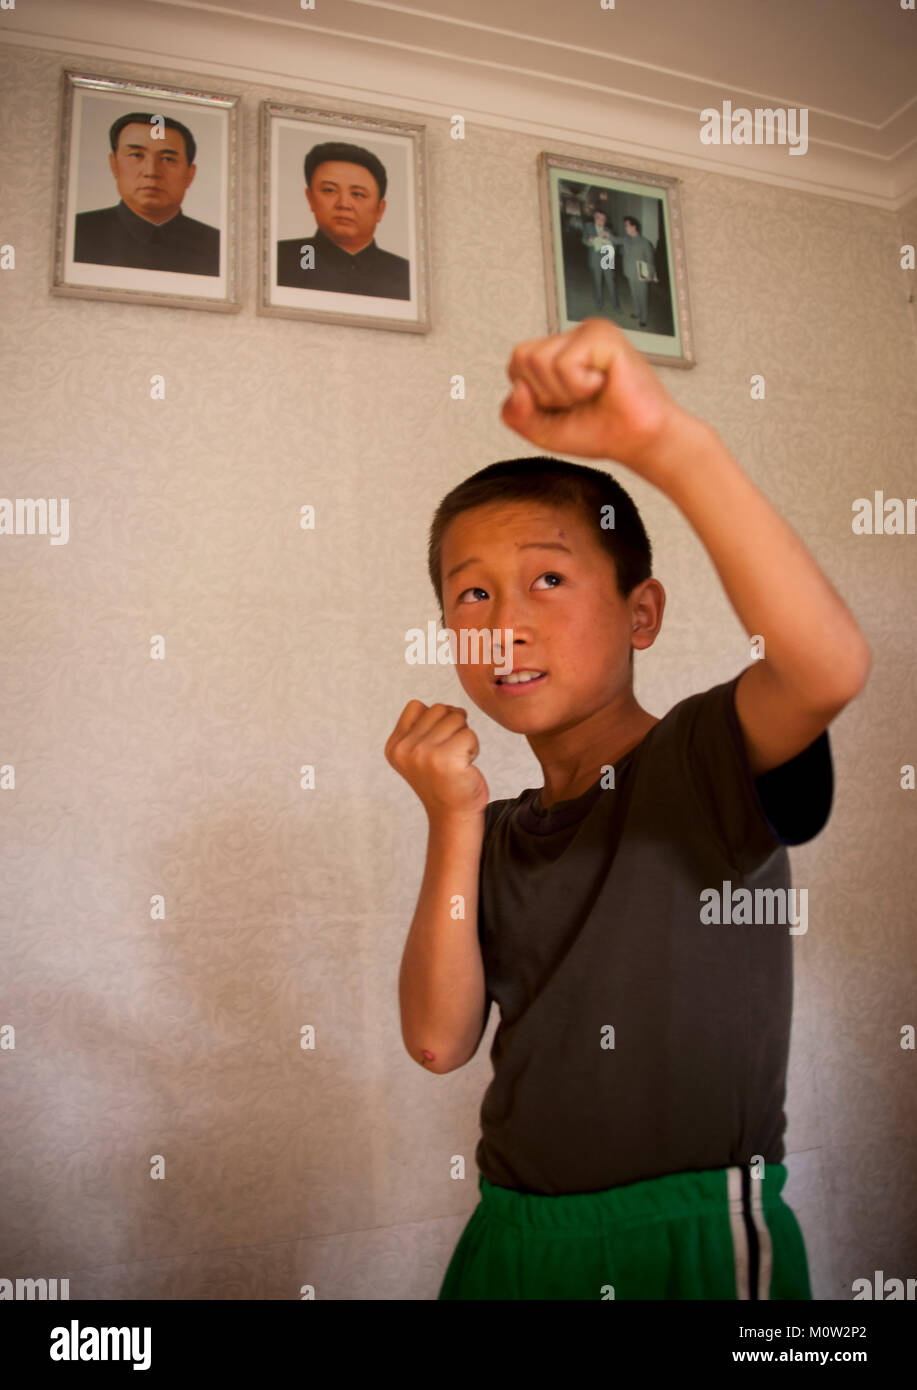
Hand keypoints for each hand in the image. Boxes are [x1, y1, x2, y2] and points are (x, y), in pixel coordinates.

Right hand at [385, 701, 488, 819]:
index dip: (435, 721)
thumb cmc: (444, 781)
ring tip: (457, 760)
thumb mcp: (420, 752)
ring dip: (464, 737)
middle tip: (450, 754)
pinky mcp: (445, 759)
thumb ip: (426, 726)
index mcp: (394, 746)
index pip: (416, 706)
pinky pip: (469, 734)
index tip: (436, 747)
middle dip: (452, 727)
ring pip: (456, 718)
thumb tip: (454, 709)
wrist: (453, 816)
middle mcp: (404, 749)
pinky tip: (465, 767)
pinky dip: (473, 747)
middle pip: (439, 709)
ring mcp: (422, 754)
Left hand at [500, 317, 687, 481]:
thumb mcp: (542, 430)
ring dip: (564, 391)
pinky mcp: (603, 335)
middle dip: (546, 394)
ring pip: (538, 360)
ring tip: (591, 392)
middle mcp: (569, 338)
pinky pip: (564, 363)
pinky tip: (603, 384)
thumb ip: (515, 414)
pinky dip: (579, 386)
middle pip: (521, 358)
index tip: (565, 405)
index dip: (533, 396)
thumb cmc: (599, 430)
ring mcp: (586, 332)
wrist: (639, 440)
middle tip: (579, 400)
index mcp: (555, 353)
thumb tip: (517, 389)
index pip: (515, 364)